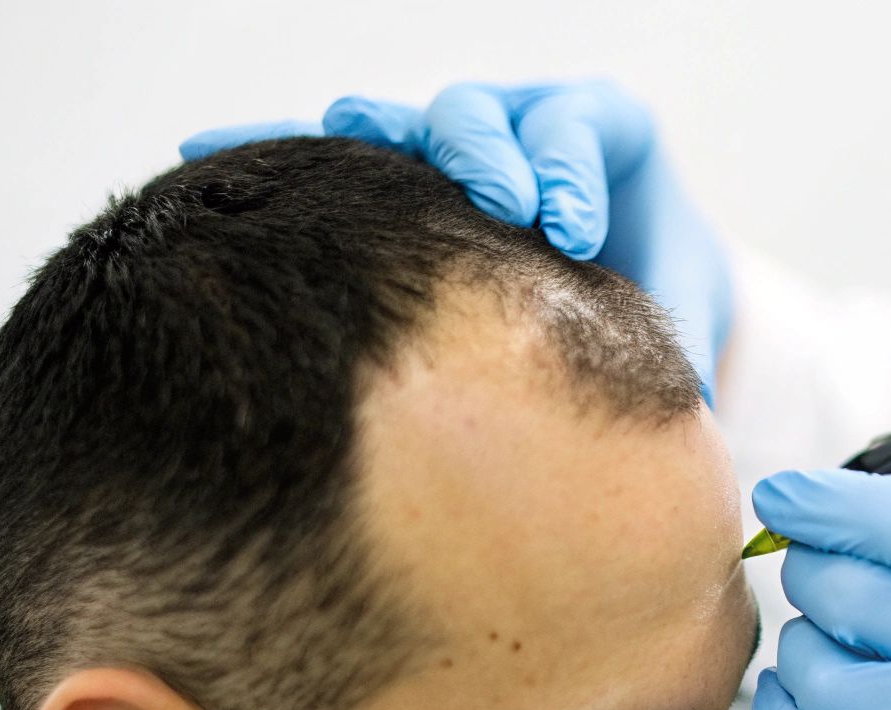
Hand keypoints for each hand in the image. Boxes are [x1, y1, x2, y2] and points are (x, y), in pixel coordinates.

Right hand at [181, 81, 730, 403]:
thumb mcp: (680, 306)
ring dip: (379, 136)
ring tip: (347, 139)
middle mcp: (519, 121)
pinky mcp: (396, 174)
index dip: (572, 168)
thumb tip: (687, 417)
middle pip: (487, 112)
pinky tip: (202, 156)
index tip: (573, 230)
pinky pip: (327, 155)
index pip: (582, 126)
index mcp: (600, 133)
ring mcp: (452, 142)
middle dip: (488, 152)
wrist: (630, 272)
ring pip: (405, 123)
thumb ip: (681, 347)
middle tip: (505, 204)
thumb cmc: (657, 284)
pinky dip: (271, 149)